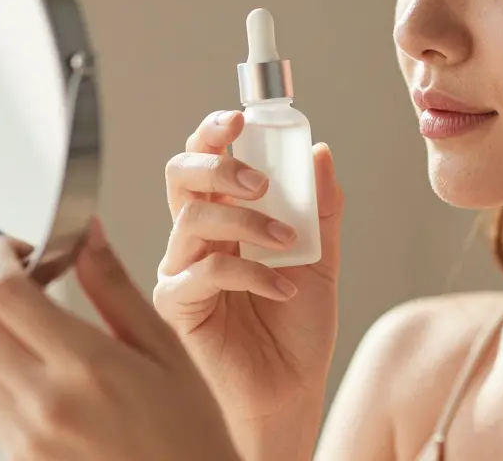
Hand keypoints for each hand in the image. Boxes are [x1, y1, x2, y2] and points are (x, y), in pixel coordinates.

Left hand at [0, 219, 240, 460]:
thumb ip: (115, 287)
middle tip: (16, 276)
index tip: (16, 248)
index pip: (5, 293)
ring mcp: (26, 436)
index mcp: (86, 365)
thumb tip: (87, 235)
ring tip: (33, 325)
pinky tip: (43, 370)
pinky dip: (3, 372)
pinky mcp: (20, 458)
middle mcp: (45, 402)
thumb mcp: (164, 348)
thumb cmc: (187, 432)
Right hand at [153, 110, 343, 455]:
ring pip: (193, 218)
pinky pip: (205, 271)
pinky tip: (283, 288)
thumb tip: (320, 153)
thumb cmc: (298, 326)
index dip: (215, 130)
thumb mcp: (323, 257)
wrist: (294, 386)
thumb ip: (321, 207)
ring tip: (289, 244)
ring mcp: (183, 267)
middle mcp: (197, 235)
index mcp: (226, 214)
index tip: (242, 116)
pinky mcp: (179, 304)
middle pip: (181, 174)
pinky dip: (251, 273)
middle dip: (218, 162)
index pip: (206, 158)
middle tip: (260, 180)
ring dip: (249, 222)